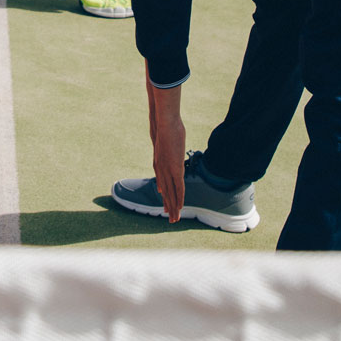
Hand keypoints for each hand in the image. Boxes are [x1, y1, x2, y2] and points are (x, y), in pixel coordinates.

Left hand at [145, 70, 186, 222]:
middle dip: (167, 204)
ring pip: (170, 193)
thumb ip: (166, 136)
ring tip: (173, 219)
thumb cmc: (164, 122)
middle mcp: (161, 167)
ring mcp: (167, 169)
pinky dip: (179, 198)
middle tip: (168, 217)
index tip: (164, 199)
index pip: (162, 179)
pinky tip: (180, 207)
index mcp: (160, 159)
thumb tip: (169, 129)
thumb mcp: (164, 131)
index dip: (163, 191)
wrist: (163, 120)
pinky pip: (178, 188)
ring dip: (173, 206)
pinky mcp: (174, 169)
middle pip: (165, 190)